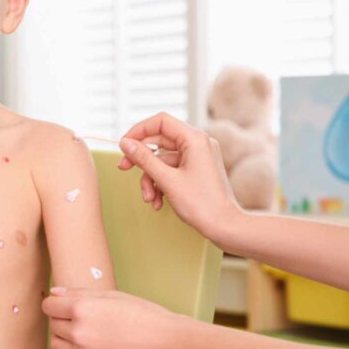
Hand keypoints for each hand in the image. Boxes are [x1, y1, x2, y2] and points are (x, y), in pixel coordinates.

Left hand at [41, 288, 188, 348]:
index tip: (65, 304)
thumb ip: (79, 294)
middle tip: (82, 318)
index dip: (56, 304)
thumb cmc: (145, 315)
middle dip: (62, 320)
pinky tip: (91, 347)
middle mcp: (79, 333)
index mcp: (82, 309)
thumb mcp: (113, 296)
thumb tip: (55, 293)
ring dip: (64, 338)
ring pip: (57, 345)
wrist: (169, 345)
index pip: (49, 306)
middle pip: (53, 325)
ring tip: (85, 333)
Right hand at [117, 112, 241, 245]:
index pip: (161, 122)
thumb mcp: (167, 180)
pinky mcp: (197, 170)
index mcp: (195, 139)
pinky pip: (171, 170)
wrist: (225, 226)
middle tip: (123, 168)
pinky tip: (159, 202)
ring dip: (151, 179)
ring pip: (163, 160)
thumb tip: (125, 143)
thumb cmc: (202, 204)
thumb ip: (144, 159)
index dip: (139, 130)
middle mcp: (198, 144)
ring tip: (150, 198)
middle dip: (142, 160)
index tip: (124, 145)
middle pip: (160, 141)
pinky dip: (161, 183)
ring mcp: (198, 157)